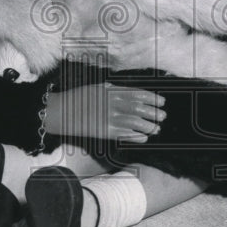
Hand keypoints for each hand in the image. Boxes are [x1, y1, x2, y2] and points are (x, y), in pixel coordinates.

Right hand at [44, 83, 165, 142]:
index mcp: (112, 92)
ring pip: (135, 122)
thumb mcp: (97, 88)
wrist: (63, 112)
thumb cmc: (79, 99)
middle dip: (154, 112)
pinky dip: (137, 136)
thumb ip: (112, 89)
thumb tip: (125, 90)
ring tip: (156, 128)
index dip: (152, 98)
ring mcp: (109, 118)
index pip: (138, 94)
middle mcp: (113, 104)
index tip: (162, 101)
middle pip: (139, 108)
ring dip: (149, 126)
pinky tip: (144, 138)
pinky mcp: (105, 132)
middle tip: (163, 116)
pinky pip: (125, 134)